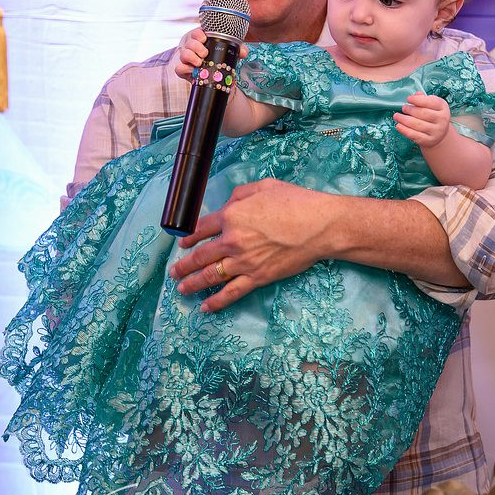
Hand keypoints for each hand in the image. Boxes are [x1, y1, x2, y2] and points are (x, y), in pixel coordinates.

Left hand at [168, 179, 331, 311]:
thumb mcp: (263, 187)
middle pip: (201, 256)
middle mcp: (233, 240)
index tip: (182, 243)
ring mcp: (244, 262)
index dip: (188, 237)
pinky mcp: (258, 277)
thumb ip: (239, 196)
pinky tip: (206, 307)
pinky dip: (217, 301)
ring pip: (211, 276)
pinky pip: (232, 292)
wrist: (320, 226)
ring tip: (181, 289)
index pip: (201, 228)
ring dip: (193, 283)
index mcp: (232, 216)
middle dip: (184, 265)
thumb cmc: (295, 202)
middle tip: (174, 271)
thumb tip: (228, 206)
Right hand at [174, 28, 247, 79]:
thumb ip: (239, 50)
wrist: (217, 79)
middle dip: (196, 47)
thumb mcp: (231, 54)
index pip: (196, 33)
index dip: (198, 34)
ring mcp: (187, 60)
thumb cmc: (221, 61)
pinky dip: (185, 69)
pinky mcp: (185, 72)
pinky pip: (179, 69)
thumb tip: (243, 52)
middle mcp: (193, 49)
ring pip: (182, 54)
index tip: (205, 39)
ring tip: (200, 62)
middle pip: (188, 43)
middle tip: (205, 53)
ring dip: (191, 57)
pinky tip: (193, 71)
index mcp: (202, 41)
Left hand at [394, 93, 451, 147]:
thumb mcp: (432, 105)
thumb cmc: (432, 115)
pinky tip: (398, 125)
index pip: (431, 102)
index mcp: (443, 107)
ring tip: (396, 116)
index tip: (408, 99)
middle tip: (403, 108)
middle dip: (410, 110)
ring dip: (404, 120)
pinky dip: (404, 130)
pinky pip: (414, 135)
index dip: (418, 100)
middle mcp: (442, 120)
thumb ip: (424, 99)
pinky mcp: (429, 140)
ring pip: (417, 125)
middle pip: (423, 114)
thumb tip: (416, 94)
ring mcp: (436, 131)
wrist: (439, 134)